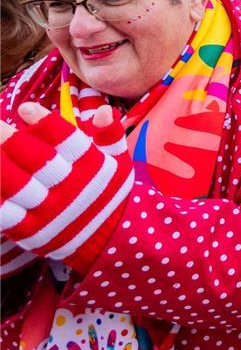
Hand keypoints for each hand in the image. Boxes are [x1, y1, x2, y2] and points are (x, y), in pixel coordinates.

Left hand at [1, 103, 133, 272]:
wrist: (111, 240)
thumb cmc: (109, 192)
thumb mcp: (119, 162)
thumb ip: (109, 134)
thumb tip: (102, 109)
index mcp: (94, 169)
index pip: (69, 142)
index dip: (46, 124)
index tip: (25, 109)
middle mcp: (72, 190)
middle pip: (37, 161)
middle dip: (10, 139)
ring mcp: (49, 213)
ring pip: (16, 185)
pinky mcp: (30, 232)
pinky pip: (4, 213)